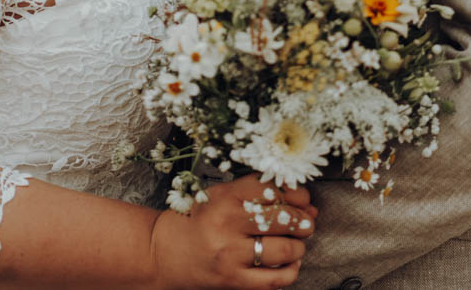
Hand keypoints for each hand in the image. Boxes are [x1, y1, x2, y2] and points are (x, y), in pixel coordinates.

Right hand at [148, 174, 316, 288]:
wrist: (163, 252)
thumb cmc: (197, 220)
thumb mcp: (222, 195)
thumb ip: (260, 193)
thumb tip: (307, 204)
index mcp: (225, 197)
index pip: (274, 190)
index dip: (296, 195)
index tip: (302, 200)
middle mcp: (227, 224)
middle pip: (283, 218)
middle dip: (303, 221)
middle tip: (305, 223)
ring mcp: (230, 254)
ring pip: (284, 249)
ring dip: (299, 246)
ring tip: (296, 243)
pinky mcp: (232, 280)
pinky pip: (274, 279)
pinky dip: (291, 271)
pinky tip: (289, 263)